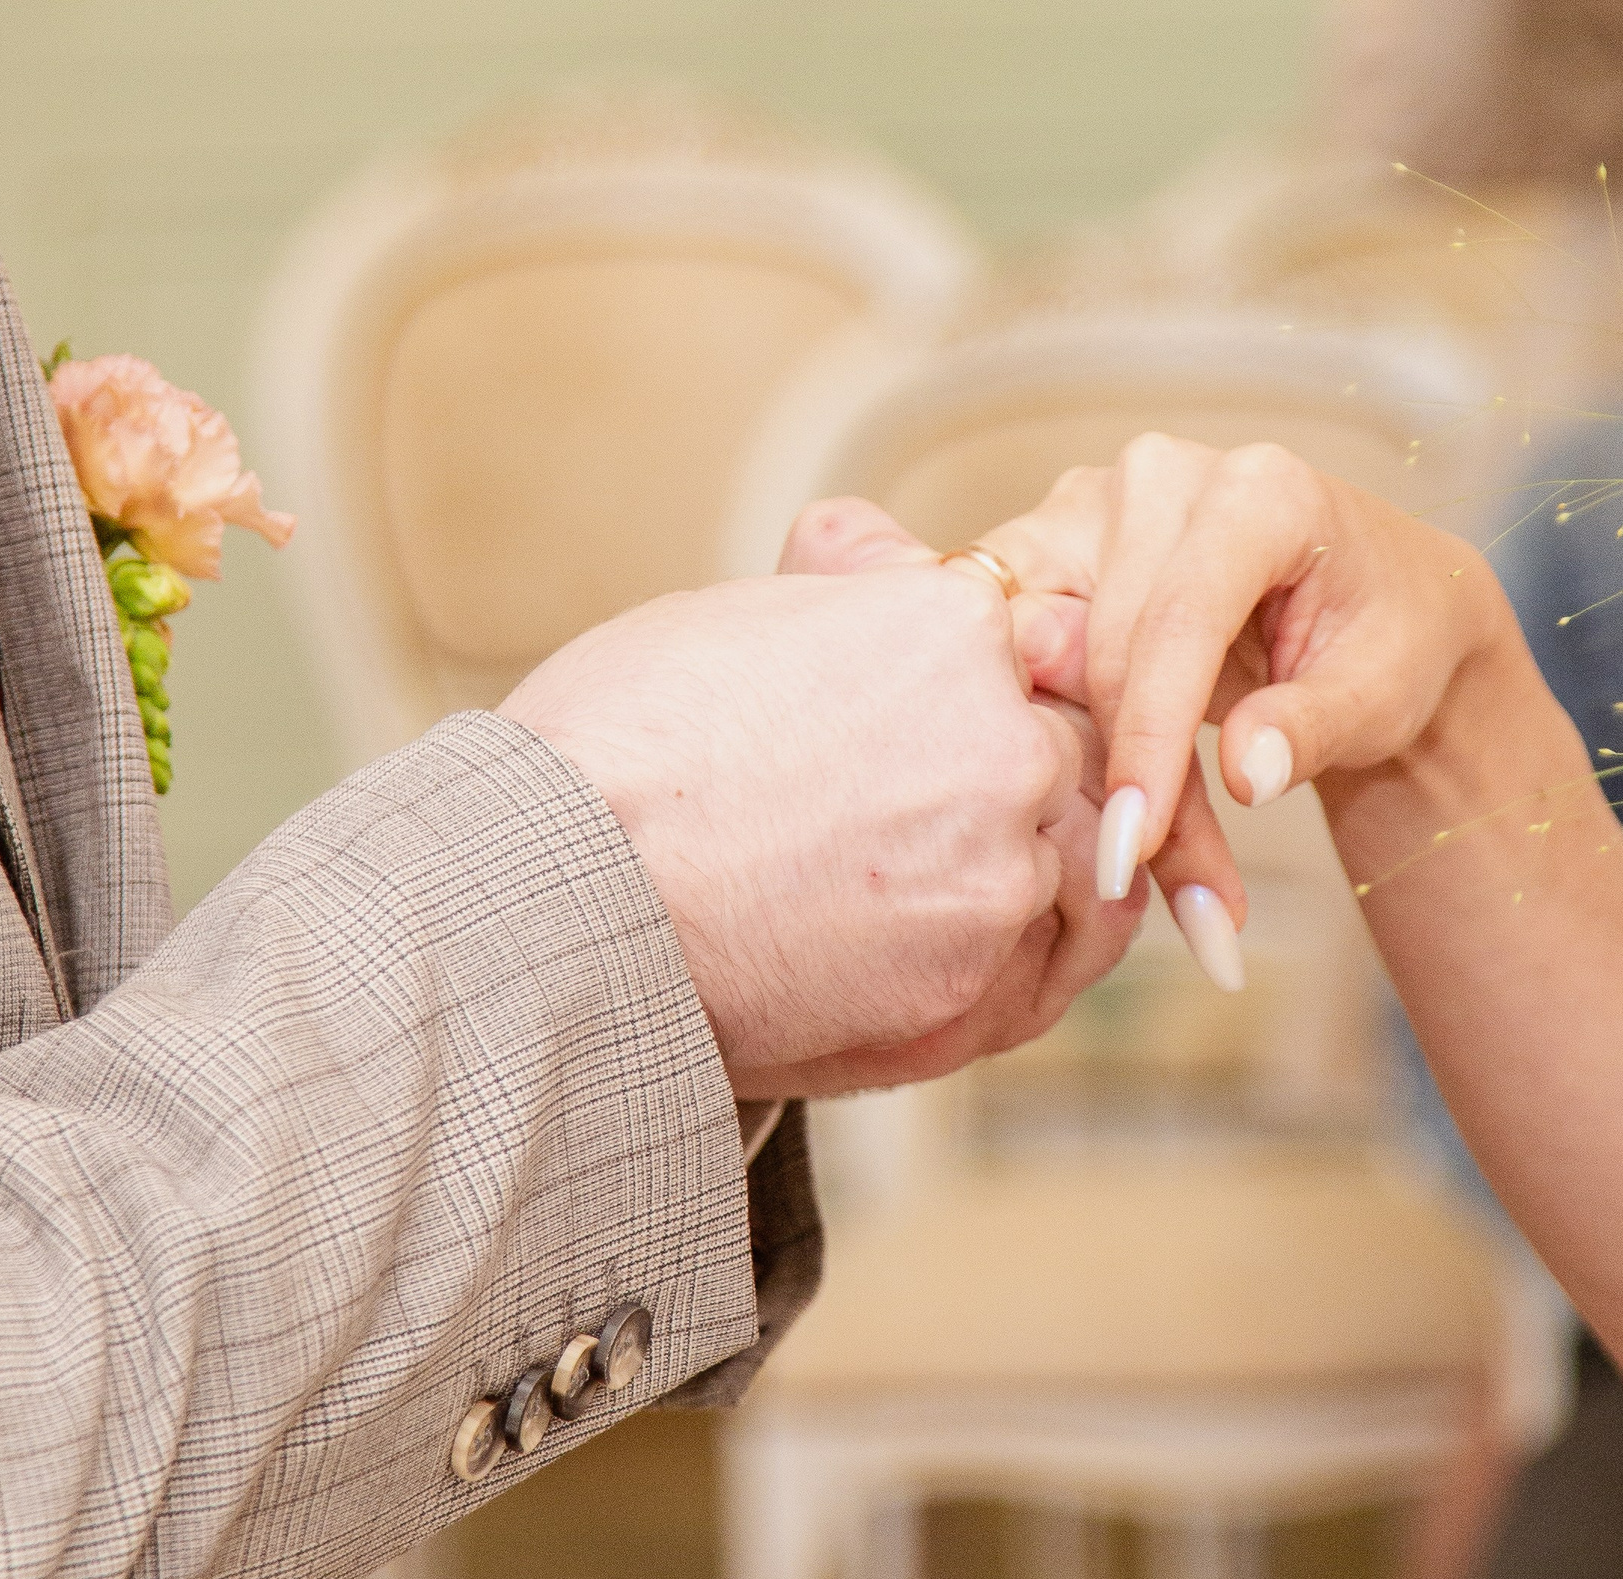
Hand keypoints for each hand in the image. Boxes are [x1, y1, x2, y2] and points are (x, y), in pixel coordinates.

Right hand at [501, 503, 1145, 1098]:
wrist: (558, 909)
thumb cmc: (612, 756)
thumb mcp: (725, 620)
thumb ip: (842, 585)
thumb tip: (883, 545)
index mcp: (952, 630)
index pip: (1032, 649)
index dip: (984, 692)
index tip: (931, 726)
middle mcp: (1004, 745)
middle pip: (1058, 755)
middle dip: (1001, 782)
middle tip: (900, 817)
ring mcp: (1000, 873)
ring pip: (1063, 863)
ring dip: (1003, 873)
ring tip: (901, 891)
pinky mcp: (979, 989)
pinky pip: (1046, 966)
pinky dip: (1003, 959)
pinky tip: (929, 950)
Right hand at [975, 433, 1515, 902]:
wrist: (1373, 606)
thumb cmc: (1389, 640)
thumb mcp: (1382, 692)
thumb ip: (1311, 727)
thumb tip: (1242, 774)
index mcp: (1257, 491)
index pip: (1178, 620)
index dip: (1151, 740)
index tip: (1136, 848)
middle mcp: (1159, 479)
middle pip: (1106, 649)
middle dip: (1132, 784)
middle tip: (1182, 906)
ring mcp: (1092, 508)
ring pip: (1047, 659)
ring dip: (1083, 773)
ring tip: (1148, 874)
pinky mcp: (1049, 552)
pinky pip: (1021, 661)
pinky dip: (1056, 743)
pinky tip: (1099, 812)